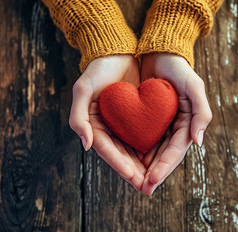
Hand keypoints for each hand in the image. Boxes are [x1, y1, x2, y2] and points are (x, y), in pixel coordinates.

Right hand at [69, 55, 146, 189]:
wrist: (116, 51)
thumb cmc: (98, 69)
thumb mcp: (83, 88)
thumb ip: (78, 117)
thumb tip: (86, 146)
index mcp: (93, 124)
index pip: (106, 150)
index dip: (119, 164)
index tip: (133, 177)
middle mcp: (106, 127)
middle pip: (120, 154)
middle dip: (133, 172)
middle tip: (147, 186)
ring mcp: (121, 124)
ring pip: (131, 150)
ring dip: (142, 166)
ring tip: (154, 179)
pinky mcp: (134, 117)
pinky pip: (141, 137)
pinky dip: (148, 149)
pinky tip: (159, 158)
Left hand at [140, 54, 212, 194]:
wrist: (159, 51)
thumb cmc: (178, 67)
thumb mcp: (194, 85)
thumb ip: (201, 112)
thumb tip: (199, 142)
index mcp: (187, 122)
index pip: (176, 150)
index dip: (165, 167)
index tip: (152, 181)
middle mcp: (175, 126)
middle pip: (164, 155)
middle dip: (154, 173)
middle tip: (143, 189)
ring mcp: (162, 123)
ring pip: (153, 151)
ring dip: (145, 167)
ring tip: (134, 181)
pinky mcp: (148, 119)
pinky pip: (143, 138)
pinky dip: (136, 151)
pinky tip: (128, 161)